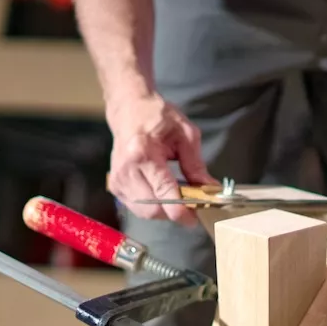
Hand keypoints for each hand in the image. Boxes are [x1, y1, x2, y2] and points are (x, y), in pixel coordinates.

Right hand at [107, 93, 217, 226]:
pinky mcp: (115, 186)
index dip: (183, 211)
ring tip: (176, 196)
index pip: (165, 194)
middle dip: (175, 213)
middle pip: (154, 210)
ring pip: (145, 213)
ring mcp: (118, 180)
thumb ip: (196, 165)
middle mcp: (127, 170)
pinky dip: (152, 206)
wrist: (129, 109)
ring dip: (164, 211)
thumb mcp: (185, 134)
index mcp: (144, 154)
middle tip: (190, 205)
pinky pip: (137, 208)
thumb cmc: (158, 117)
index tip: (197, 216)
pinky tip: (161, 193)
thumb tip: (211, 189)